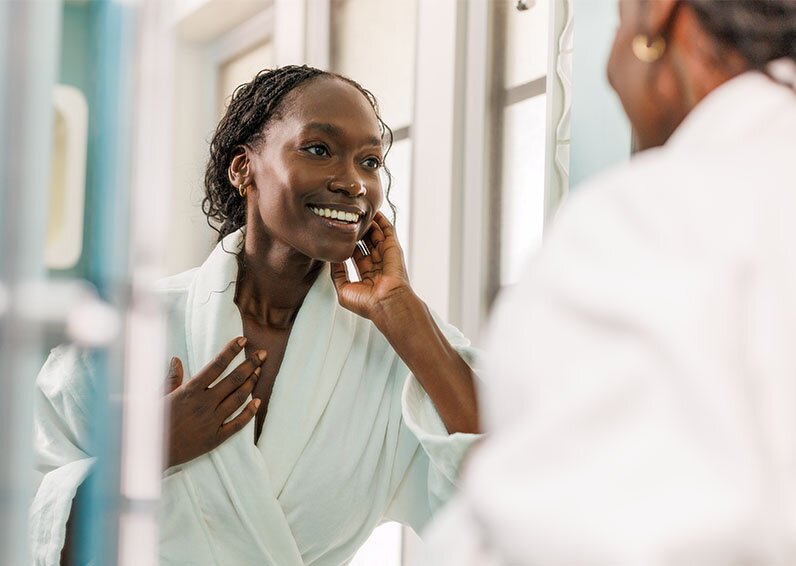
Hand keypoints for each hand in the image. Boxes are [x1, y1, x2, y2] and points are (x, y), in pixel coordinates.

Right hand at [164, 337, 264, 467]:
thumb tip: (176, 360)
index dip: (231, 351)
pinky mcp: (215, 438)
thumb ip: (171, 378)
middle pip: (233, 379)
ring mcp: (211, 421)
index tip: (243, 340)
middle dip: (250, 364)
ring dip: (251, 383)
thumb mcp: (158, 397)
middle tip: (263, 354)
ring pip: (238, 398)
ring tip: (259, 371)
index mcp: (190, 390)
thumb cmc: (151, 423)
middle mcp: (204, 404)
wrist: (148, 453)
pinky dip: (250, 412)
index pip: (216, 365)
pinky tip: (257, 402)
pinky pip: (238, 424)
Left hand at [330, 212, 413, 321]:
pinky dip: (381, 220)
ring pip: (375, 235)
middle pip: (365, 243)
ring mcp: (386, 256)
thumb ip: (337, 274)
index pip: (356, 255)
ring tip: (356, 212)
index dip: (347, 245)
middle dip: (356, 232)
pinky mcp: (393, 248)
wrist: (387, 303)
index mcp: (367, 276)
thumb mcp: (344, 290)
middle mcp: (377, 265)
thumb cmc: (368, 303)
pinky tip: (373, 211)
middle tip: (346, 221)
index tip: (337, 236)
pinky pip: (387, 230)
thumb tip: (332, 259)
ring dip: (367, 224)